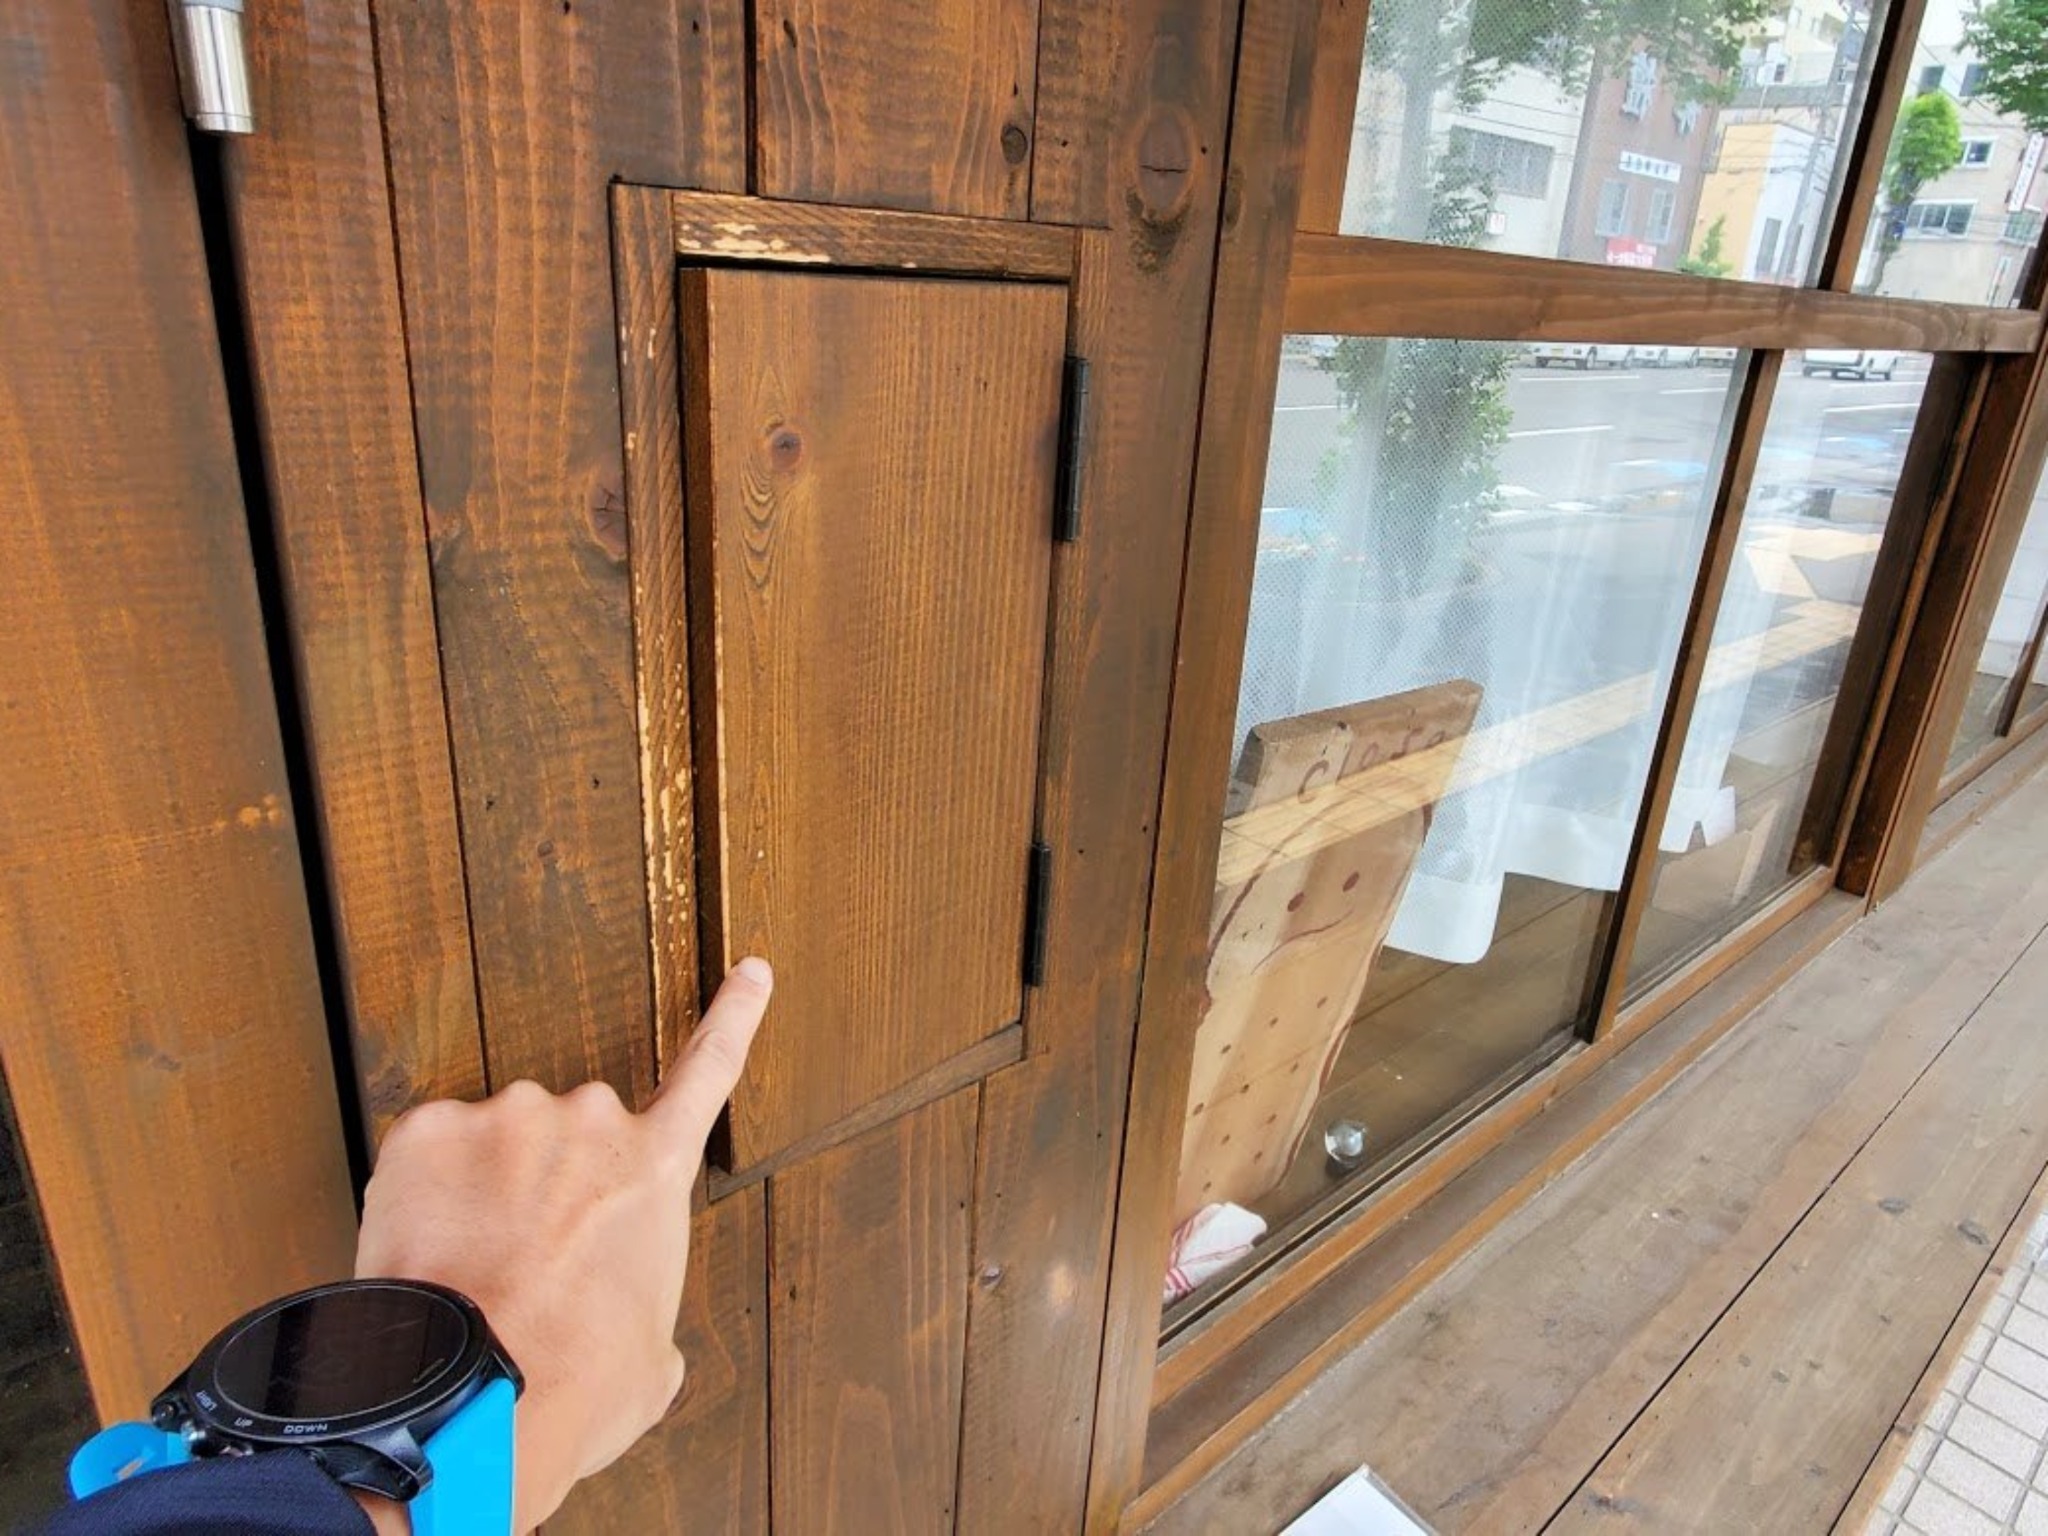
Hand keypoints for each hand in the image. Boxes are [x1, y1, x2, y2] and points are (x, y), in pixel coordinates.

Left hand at [351, 958, 770, 1533]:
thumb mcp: (651, 1356)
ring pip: (493, 1144)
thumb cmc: (573, 1384)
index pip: (709, 1072)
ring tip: (473, 1272)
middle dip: (549, 1185)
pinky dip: (422, 1198)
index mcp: (654, 1171)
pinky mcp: (428, 1131)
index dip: (734, 1016)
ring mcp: (508, 1117)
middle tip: (525, 1262)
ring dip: (483, 1192)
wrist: (478, 1399)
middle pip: (570, 1135)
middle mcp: (590, 1123)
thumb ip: (644, 1301)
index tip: (750, 968)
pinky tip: (428, 1256)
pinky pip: (426, 1154)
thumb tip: (620, 1315)